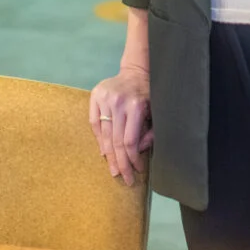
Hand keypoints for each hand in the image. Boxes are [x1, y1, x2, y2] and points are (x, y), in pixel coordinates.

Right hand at [89, 65, 152, 186]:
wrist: (135, 71)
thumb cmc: (148, 94)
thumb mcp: (155, 111)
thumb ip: (150, 132)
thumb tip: (139, 151)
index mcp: (136, 106)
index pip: (130, 141)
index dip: (132, 159)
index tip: (137, 170)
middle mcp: (119, 102)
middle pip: (116, 141)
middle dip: (121, 163)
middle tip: (124, 178)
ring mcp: (105, 98)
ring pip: (104, 135)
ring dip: (109, 155)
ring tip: (114, 170)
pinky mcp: (95, 96)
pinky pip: (94, 123)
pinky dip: (99, 139)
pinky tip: (104, 152)